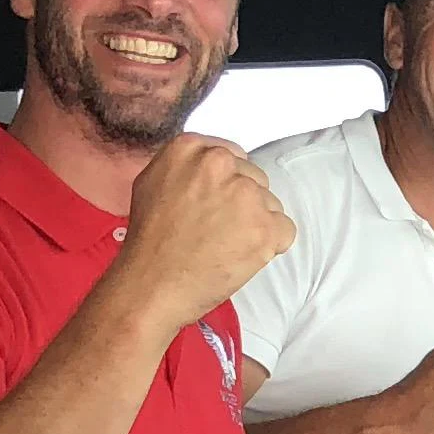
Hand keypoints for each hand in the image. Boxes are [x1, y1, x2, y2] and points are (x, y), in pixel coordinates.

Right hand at [117, 133, 291, 323]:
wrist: (151, 285)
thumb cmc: (148, 242)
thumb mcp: (151, 182)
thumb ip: (186, 166)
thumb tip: (212, 164)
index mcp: (190, 148)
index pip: (231, 156)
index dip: (226, 184)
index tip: (214, 205)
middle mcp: (220, 163)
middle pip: (254, 178)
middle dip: (242, 203)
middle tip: (217, 230)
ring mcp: (245, 194)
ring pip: (270, 204)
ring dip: (255, 224)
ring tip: (224, 246)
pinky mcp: (265, 226)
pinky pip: (285, 229)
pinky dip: (270, 246)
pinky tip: (241, 256)